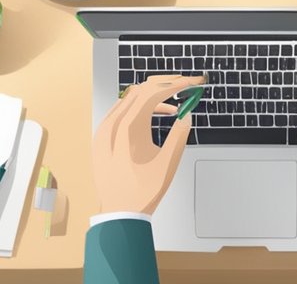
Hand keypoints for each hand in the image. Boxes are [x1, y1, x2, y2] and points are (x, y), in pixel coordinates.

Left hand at [93, 74, 203, 213]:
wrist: (118, 214)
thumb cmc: (141, 192)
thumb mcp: (167, 164)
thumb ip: (179, 135)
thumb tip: (187, 114)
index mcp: (127, 128)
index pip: (154, 92)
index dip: (177, 84)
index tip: (193, 83)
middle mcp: (112, 124)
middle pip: (141, 90)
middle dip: (167, 85)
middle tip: (187, 86)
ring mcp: (104, 129)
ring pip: (130, 98)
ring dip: (154, 96)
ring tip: (174, 106)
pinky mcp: (102, 136)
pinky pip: (122, 110)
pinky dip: (141, 107)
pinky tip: (156, 115)